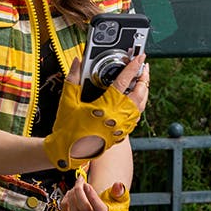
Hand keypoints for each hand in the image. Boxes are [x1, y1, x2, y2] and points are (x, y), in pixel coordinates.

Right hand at [43, 56, 149, 170]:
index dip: (133, 67)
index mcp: (106, 107)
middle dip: (144, 78)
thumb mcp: (67, 100)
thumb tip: (77, 61)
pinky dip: (139, 105)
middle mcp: (118, 117)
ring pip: (141, 105)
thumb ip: (73, 78)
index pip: (124, 81)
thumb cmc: (67, 129)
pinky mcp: (121, 134)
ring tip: (142, 80)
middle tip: (143, 66)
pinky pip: (136, 117)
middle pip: (140, 93)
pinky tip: (135, 100)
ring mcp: (121, 127)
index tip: (139, 58)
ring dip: (144, 91)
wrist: (68, 152)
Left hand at [60, 177, 129, 210]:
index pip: (100, 210)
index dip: (92, 197)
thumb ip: (120, 192)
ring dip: (73, 193)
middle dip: (80, 192)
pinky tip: (71, 193)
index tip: (88, 185)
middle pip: (84, 209)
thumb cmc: (114, 204)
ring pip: (73, 210)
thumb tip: (118, 186)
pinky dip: (65, 201)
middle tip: (81, 181)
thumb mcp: (121, 198)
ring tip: (78, 186)